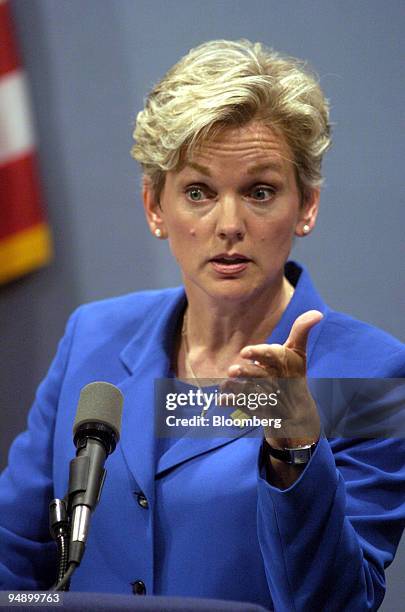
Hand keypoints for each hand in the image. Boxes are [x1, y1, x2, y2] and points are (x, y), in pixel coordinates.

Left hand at [221, 310, 322, 448]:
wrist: (297, 411)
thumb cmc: (293, 373)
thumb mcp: (299, 354)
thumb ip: (301, 331)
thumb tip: (317, 313)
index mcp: (285, 364)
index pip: (273, 356)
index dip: (259, 353)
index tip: (244, 352)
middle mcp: (277, 380)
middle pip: (261, 375)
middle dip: (247, 373)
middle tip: (231, 370)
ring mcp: (269, 396)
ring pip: (252, 392)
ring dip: (238, 388)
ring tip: (225, 384)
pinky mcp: (261, 409)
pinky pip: (246, 407)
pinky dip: (234, 403)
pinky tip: (222, 399)